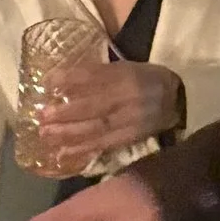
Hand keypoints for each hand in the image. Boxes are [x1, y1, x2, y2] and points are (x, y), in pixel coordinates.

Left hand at [26, 56, 181, 175]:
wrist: (177, 100)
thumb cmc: (144, 80)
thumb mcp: (125, 67)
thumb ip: (98, 74)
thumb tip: (58, 80)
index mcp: (128, 73)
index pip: (95, 75)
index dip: (70, 79)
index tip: (47, 83)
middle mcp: (131, 97)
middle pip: (95, 105)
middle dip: (66, 112)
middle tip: (41, 116)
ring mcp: (132, 119)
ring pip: (97, 128)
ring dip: (69, 133)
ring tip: (46, 135)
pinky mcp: (132, 137)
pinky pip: (104, 144)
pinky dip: (83, 149)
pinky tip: (63, 153)